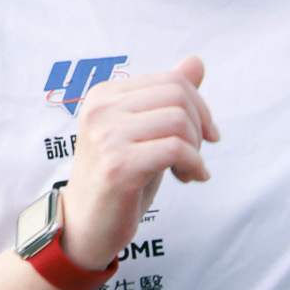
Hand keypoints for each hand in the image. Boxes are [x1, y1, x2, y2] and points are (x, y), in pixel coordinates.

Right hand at [58, 54, 217, 269]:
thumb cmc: (117, 178)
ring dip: (195, 150)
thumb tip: (196, 62)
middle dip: (200, 126)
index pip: (171, 80)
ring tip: (188, 170)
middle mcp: (101, 110)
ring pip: (179, 121)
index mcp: (104, 95)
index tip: (204, 135)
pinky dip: (194, 165)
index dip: (199, 107)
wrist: (85, 227)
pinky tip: (191, 177)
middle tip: (195, 155)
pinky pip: (176, 150)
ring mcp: (107, 137)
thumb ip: (166, 97)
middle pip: (178, 96)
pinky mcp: (118, 166)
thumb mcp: (144, 132)